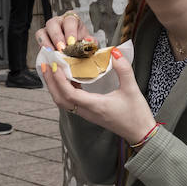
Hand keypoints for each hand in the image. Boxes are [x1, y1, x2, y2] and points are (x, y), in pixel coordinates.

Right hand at [37, 11, 91, 55]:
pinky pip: (38, 42)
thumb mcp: (88, 43)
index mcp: (71, 20)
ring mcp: (47, 31)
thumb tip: (89, 41)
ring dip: (46, 43)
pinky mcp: (41, 40)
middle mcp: (58, 22)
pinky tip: (49, 56)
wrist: (76, 53)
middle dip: (56, 37)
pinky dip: (43, 49)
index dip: (70, 31)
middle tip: (61, 49)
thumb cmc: (81, 45)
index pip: (70, 20)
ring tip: (53, 54)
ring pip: (41, 32)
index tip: (72, 43)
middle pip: (52, 24)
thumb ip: (90, 42)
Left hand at [41, 44, 155, 145]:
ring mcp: (87, 114)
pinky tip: (67, 78)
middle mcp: (87, 112)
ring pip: (64, 102)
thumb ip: (124, 70)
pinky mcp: (89, 114)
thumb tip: (114, 53)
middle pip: (60, 99)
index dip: (59, 80)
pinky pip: (71, 102)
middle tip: (46, 65)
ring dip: (55, 87)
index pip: (70, 95)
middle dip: (51, 82)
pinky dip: (64, 90)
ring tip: (52, 70)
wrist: (140, 133)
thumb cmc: (137, 114)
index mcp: (95, 106)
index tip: (55, 66)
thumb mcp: (132, 89)